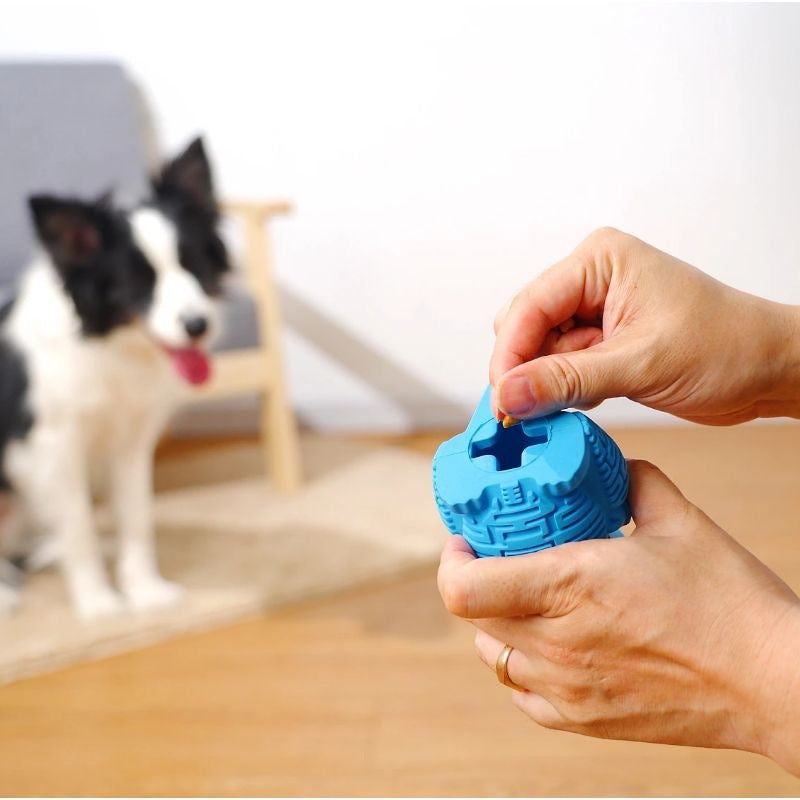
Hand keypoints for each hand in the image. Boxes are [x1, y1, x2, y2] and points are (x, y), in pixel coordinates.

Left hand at [437, 460, 799, 774]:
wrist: (775, 683)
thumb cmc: (728, 602)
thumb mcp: (677, 519)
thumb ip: (633, 481)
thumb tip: (611, 467)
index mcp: (570, 586)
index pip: (464, 588)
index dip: (451, 562)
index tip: (466, 541)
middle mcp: (557, 644)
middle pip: (473, 617)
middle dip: (476, 580)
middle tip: (499, 557)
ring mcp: (568, 689)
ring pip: (493, 655)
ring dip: (496, 622)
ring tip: (526, 598)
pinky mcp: (583, 719)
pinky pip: (522, 693)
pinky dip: (522, 664)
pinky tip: (551, 642)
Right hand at [491, 228, 799, 424]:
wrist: (768, 369)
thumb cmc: (727, 347)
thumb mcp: (640, 365)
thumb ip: (567, 380)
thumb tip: (508, 395)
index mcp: (599, 261)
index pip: (529, 307)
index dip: (510, 356)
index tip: (502, 401)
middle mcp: (590, 280)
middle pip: (524, 327)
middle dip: (527, 370)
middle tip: (534, 411)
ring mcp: (593, 310)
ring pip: (538, 352)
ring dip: (548, 383)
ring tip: (580, 401)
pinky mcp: (600, 340)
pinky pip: (559, 367)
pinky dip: (564, 390)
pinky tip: (591, 399)